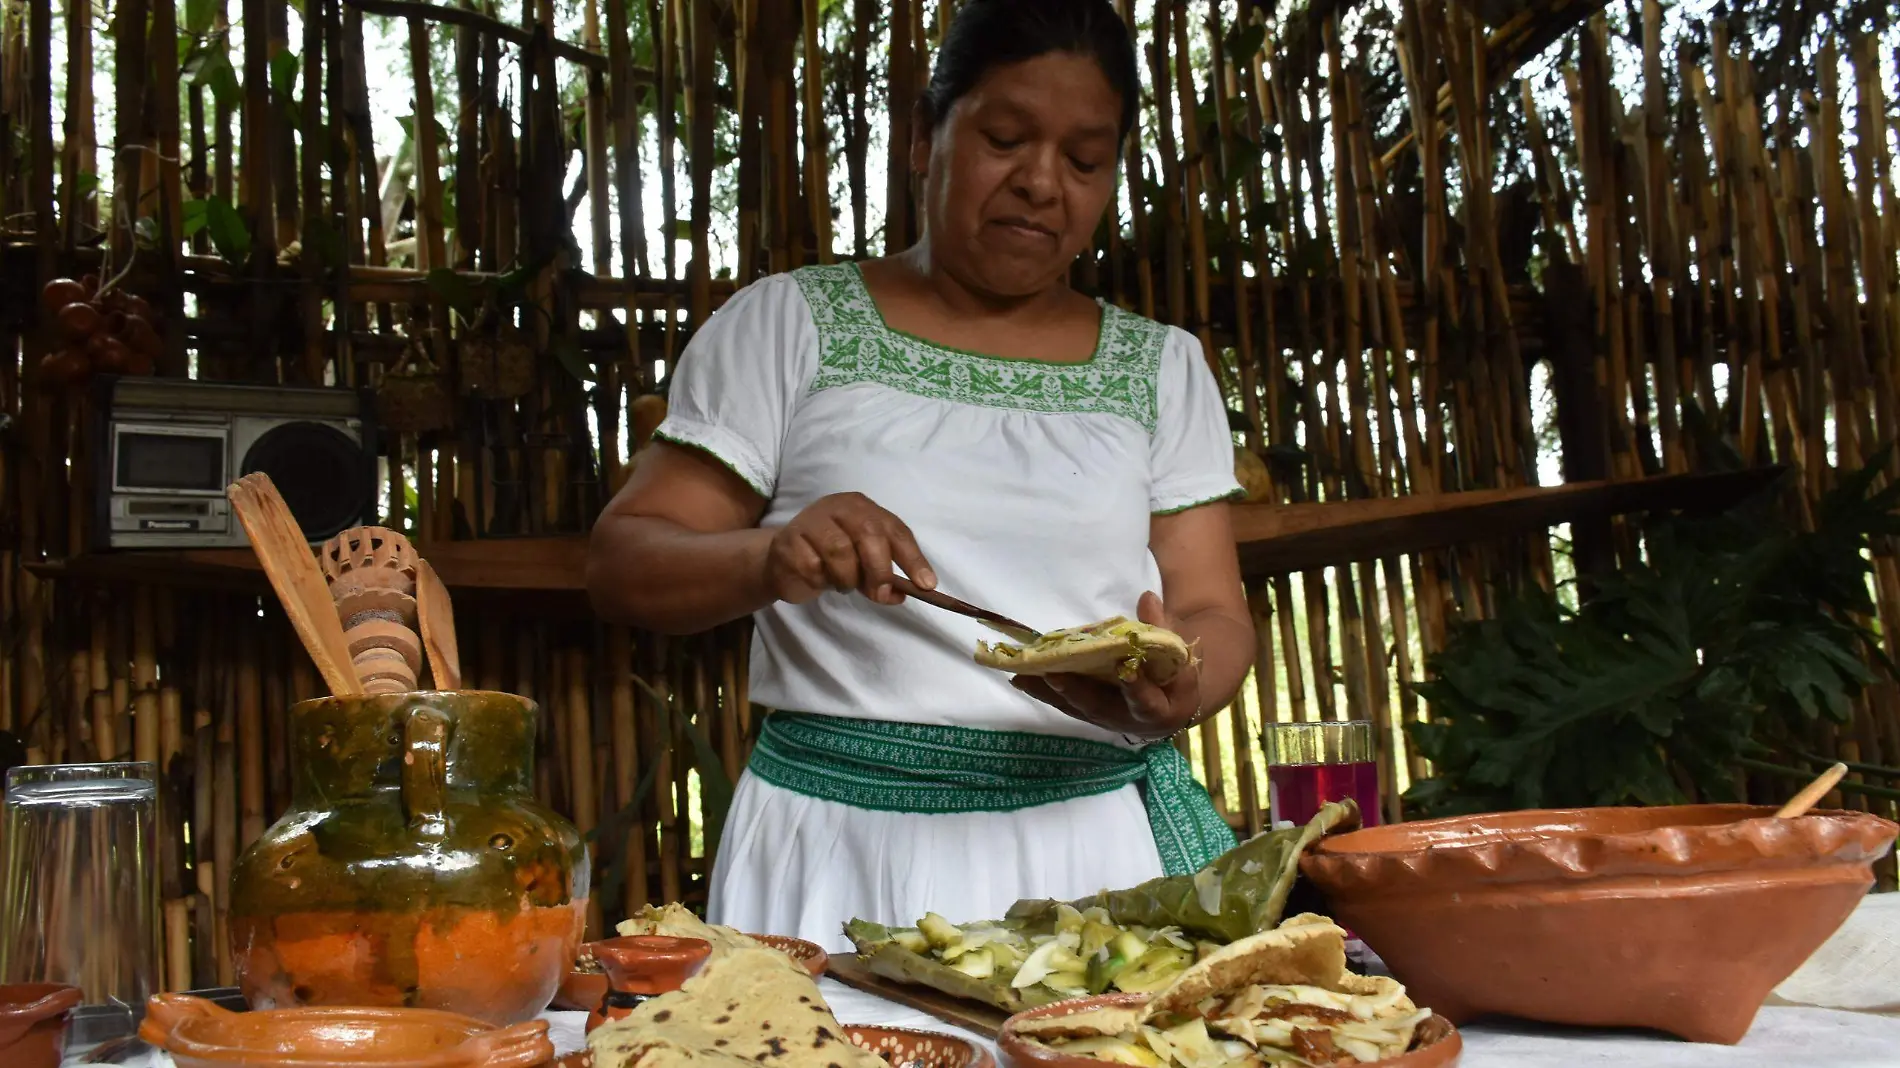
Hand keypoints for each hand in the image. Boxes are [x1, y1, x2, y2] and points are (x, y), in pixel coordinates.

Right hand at [763, 492, 937, 605]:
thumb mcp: (862, 562)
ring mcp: (811, 521)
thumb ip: (883, 574)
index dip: (913, 558)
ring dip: (847, 578)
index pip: (894, 530)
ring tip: (844, 584)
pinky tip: (820, 580)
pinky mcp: (789, 541)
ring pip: (840, 551)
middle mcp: (837, 507)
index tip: (926, 585)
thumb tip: (903, 594)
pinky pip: (813, 567)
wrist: (783, 559)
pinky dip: (822, 581)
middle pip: (868, 533)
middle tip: (880, 594)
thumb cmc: (830, 557)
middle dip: (880, 569)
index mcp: (862, 507)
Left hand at [1010, 592, 1199, 740]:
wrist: (1171, 706)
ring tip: (1022, 677)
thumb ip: (1164, 630)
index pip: (1148, 702)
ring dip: (1050, 693)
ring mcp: (1106, 720)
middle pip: (1101, 708)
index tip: (1126, 672)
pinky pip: (1066, 705)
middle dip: (1076, 692)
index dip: (1138, 689)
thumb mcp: (1181, 657)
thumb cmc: (1177, 678)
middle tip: (1053, 675)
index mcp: (1161, 709)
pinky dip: (1044, 693)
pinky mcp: (1090, 715)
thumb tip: (1147, 598)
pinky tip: (1021, 680)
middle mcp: (1129, 721)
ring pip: (1077, 708)